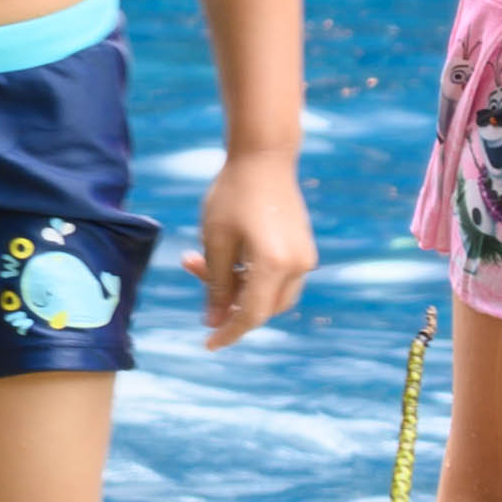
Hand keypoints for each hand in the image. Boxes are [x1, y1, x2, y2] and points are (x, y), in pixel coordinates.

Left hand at [196, 155, 314, 346]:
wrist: (264, 158)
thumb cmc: (232, 195)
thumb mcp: (215, 241)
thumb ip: (215, 286)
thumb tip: (214, 323)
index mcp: (274, 265)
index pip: (252, 315)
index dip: (229, 332)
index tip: (208, 344)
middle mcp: (298, 266)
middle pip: (263, 308)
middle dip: (230, 303)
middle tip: (197, 273)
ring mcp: (305, 258)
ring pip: (271, 294)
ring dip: (238, 288)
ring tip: (202, 259)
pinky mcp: (303, 249)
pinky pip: (278, 277)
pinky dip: (252, 276)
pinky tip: (228, 254)